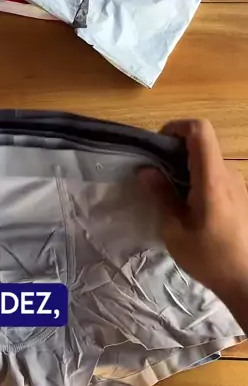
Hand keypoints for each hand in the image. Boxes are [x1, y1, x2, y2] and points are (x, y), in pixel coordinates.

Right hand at [139, 119, 247, 327]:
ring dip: (189, 170)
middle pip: (204, 145)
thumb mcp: (176, 231)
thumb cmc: (210, 259)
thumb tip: (146, 171)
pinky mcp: (244, 198)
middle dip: (177, 152)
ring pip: (211, 162)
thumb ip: (162, 196)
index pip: (200, 130)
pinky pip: (219, 178)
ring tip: (172, 197)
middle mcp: (229, 176)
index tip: (158, 146)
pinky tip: (192, 210)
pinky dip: (201, 182)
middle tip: (157, 176)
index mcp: (212, 179)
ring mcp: (240, 186)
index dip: (177, 127)